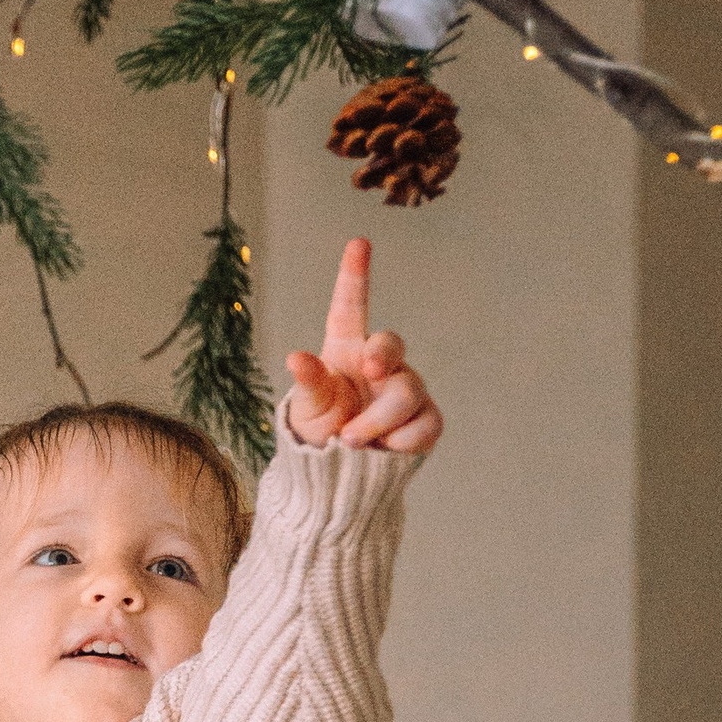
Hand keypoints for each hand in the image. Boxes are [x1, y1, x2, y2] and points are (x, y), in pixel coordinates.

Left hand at [285, 234, 441, 456]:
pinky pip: (426, 426)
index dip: (355, 276)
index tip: (358, 243)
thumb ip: (308, 384)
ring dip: (375, 422)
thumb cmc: (319, 433)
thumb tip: (296, 357)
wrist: (337, 478)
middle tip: (368, 369)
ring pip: (407, 392)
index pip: (351, 309)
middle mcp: (380, 364)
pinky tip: (381, 452)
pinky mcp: (425, 421)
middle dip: (382, 353)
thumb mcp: (306, 409)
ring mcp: (406, 391)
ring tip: (349, 441)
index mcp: (346, 351)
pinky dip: (400, 444)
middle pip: (392, 343)